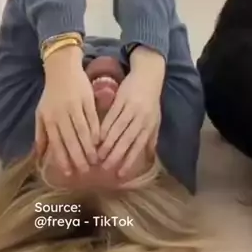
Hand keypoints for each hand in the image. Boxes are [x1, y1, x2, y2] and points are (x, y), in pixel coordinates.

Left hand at [35, 45, 99, 174]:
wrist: (62, 69)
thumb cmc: (51, 93)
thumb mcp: (41, 113)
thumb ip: (41, 134)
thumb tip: (40, 155)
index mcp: (49, 119)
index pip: (57, 143)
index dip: (62, 159)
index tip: (68, 173)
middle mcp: (61, 115)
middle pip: (71, 140)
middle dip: (78, 158)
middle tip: (85, 171)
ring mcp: (75, 107)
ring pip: (83, 131)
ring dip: (89, 147)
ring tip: (95, 160)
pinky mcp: (87, 100)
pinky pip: (92, 119)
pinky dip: (96, 131)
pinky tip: (99, 141)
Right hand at [98, 55, 163, 176]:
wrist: (148, 76)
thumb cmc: (151, 101)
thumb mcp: (154, 120)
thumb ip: (151, 139)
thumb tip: (149, 159)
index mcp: (149, 125)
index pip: (139, 146)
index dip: (129, 161)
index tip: (120, 174)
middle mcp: (141, 118)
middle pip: (127, 139)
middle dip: (115, 155)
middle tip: (104, 167)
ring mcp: (131, 108)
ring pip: (117, 129)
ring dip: (107, 143)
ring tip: (97, 155)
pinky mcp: (121, 99)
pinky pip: (112, 116)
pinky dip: (104, 127)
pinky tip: (97, 136)